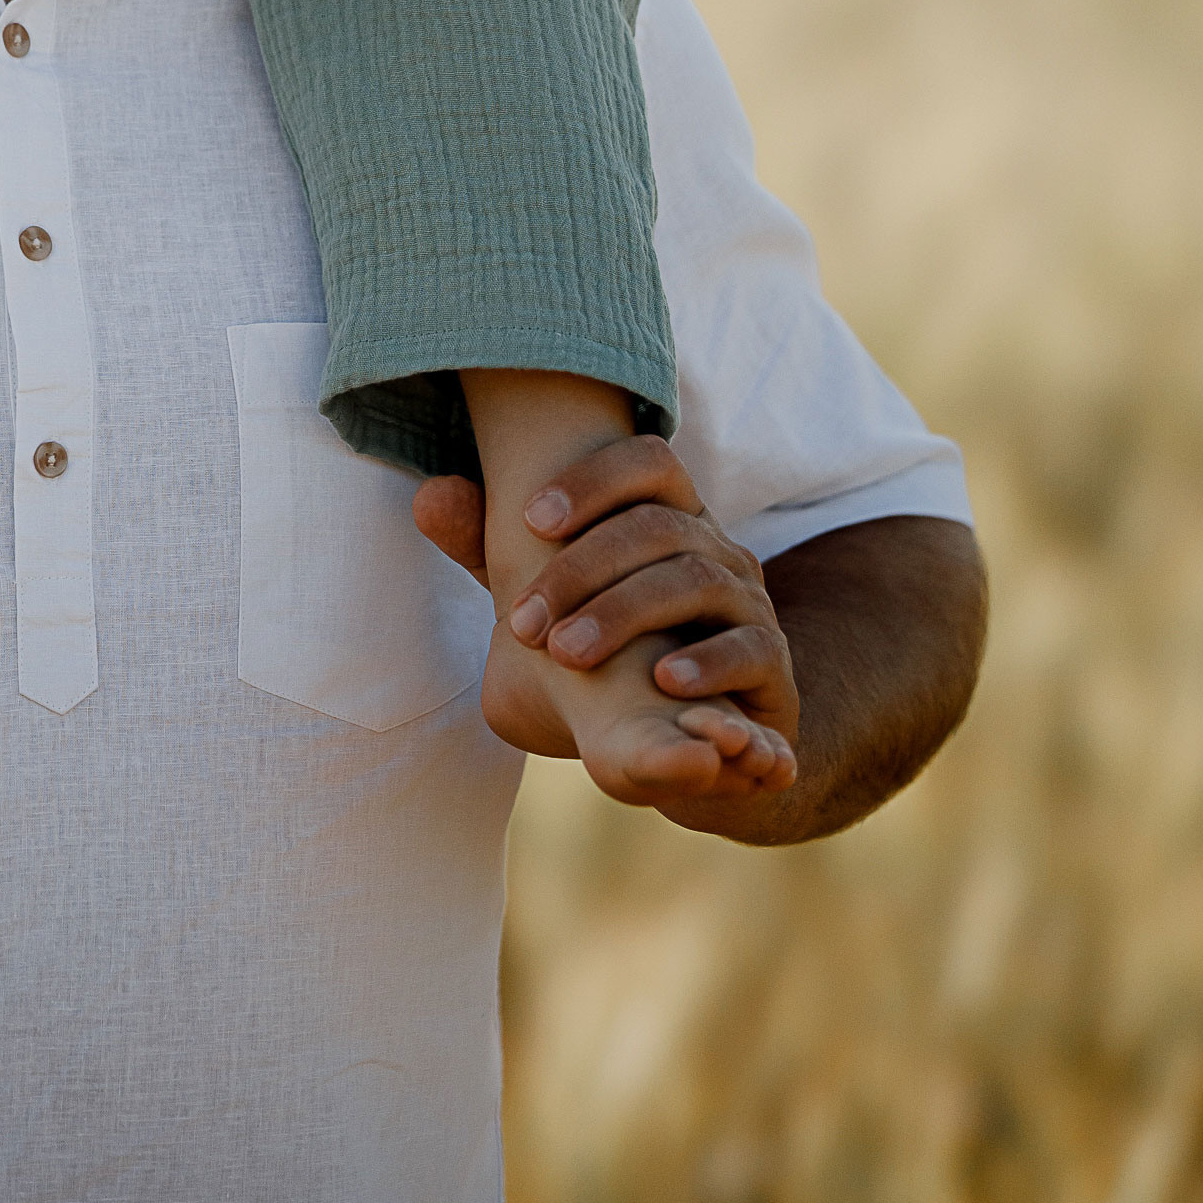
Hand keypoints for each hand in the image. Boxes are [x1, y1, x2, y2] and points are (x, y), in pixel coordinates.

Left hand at [414, 434, 798, 758]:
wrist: (683, 743)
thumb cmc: (605, 657)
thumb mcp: (546, 603)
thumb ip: (490, 551)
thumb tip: (427, 493)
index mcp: (667, 515)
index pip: (648, 460)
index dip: (594, 478)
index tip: (530, 518)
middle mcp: (716, 546)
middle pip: (661, 525)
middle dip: (585, 567)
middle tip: (522, 621)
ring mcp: (751, 603)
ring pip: (699, 580)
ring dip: (627, 613)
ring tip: (568, 652)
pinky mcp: (775, 669)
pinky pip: (752, 649)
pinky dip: (708, 662)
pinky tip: (662, 681)